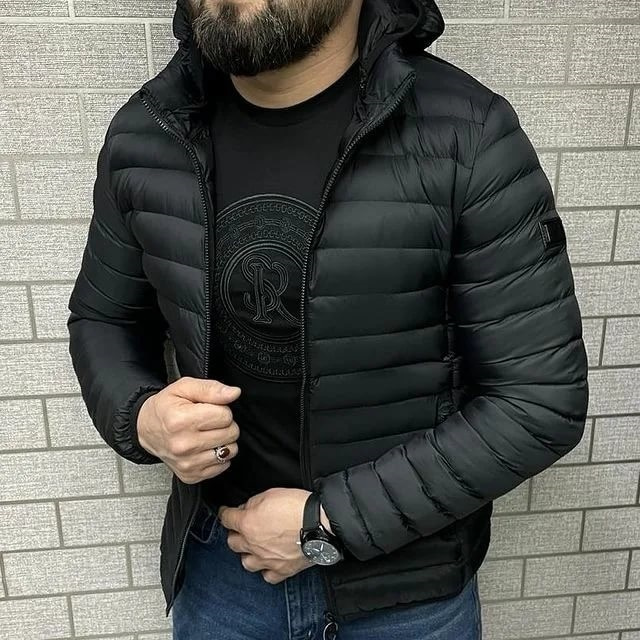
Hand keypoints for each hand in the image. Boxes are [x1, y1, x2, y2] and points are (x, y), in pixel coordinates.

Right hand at [136, 376, 241, 483]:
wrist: (146, 428)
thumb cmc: (165, 407)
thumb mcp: (184, 388)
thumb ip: (211, 389)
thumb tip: (233, 393)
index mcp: (181, 420)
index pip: (225, 415)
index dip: (221, 409)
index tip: (209, 409)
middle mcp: (183, 445)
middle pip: (230, 433)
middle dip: (224, 424)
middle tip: (208, 421)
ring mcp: (187, 463)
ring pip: (229, 451)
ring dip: (223, 441)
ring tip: (207, 434)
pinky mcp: (191, 475)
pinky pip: (223, 466)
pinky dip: (218, 456)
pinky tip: (205, 447)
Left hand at [218, 488, 334, 583]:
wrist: (319, 523)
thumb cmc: (296, 505)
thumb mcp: (270, 493)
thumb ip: (253, 503)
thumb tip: (245, 509)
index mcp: (247, 524)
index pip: (226, 519)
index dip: (225, 513)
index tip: (226, 512)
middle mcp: (252, 545)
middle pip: (232, 542)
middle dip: (235, 533)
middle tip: (242, 527)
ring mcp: (266, 560)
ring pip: (246, 562)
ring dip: (247, 554)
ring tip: (254, 547)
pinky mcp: (282, 570)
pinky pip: (267, 576)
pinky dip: (266, 570)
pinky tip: (270, 562)